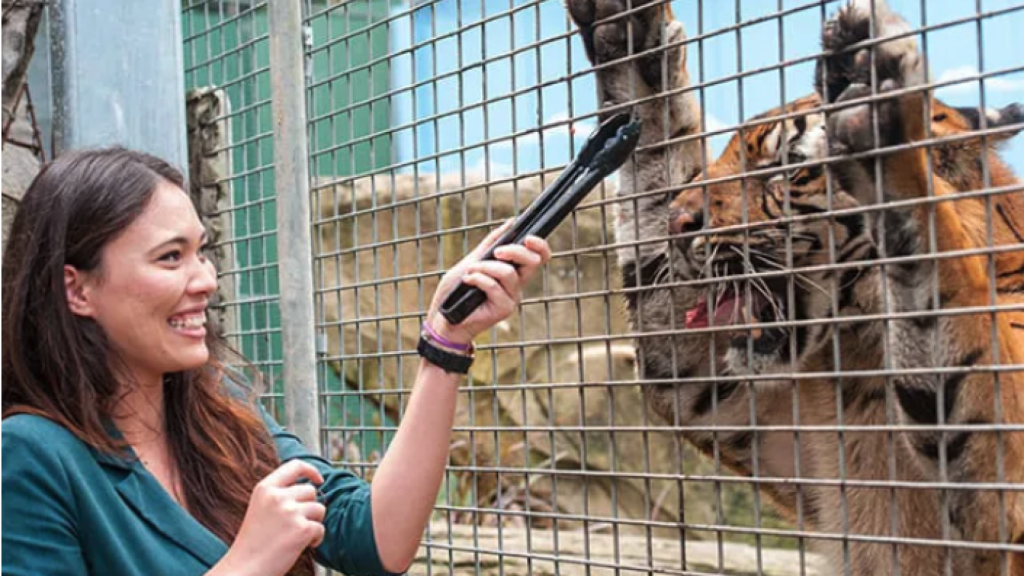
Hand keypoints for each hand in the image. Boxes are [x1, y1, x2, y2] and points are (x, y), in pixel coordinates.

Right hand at [211, 460, 325, 575]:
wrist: (245, 568)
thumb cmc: (253, 543)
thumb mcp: (260, 507)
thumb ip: (279, 494)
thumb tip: (310, 487)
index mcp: (265, 488)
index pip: (294, 465)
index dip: (310, 470)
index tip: (318, 480)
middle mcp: (277, 496)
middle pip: (310, 491)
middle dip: (309, 507)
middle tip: (295, 525)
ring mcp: (290, 512)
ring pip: (319, 508)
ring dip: (313, 522)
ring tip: (296, 536)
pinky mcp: (302, 529)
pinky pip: (321, 528)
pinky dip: (316, 539)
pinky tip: (302, 546)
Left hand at [428, 219, 552, 345]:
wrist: (444, 315)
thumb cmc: (457, 290)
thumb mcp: (473, 260)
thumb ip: (491, 244)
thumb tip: (511, 223)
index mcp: (514, 271)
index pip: (539, 257)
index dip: (540, 246)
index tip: (527, 237)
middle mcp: (517, 284)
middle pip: (533, 262)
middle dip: (515, 250)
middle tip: (497, 251)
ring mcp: (512, 297)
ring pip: (509, 273)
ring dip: (485, 267)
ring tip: (470, 272)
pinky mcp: (504, 309)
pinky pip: (494, 286)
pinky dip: (477, 278)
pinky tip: (467, 281)